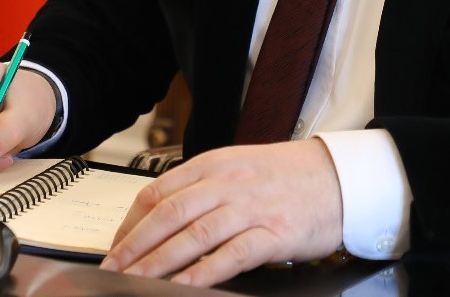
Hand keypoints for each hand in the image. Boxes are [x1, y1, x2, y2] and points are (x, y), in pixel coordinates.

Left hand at [100, 140, 342, 286]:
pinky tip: (183, 287)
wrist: (338, 177)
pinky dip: (203, 273)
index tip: (114, 246)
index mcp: (214, 164)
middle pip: (169, 215)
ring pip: (193, 236)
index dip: (130, 222)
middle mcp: (228, 183)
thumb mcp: (238, 167)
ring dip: (158, 263)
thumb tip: (161, 217)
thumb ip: (202, 187)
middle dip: (134, 247)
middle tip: (111, 270)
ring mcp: (250, 208)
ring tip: (134, 282)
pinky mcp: (273, 233)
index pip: (158, 191)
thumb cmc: (286, 176)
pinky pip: (231, 256)